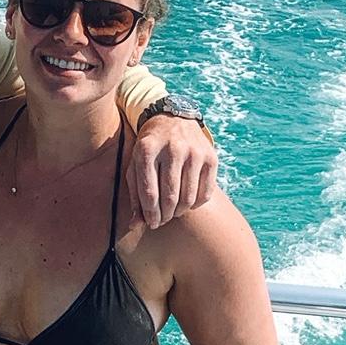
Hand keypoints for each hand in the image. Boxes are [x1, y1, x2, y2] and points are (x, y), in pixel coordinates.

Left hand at [127, 114, 216, 229]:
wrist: (173, 118)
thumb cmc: (150, 148)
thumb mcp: (136, 165)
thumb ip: (135, 195)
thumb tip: (135, 225)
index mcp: (147, 150)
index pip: (149, 193)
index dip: (150, 214)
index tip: (151, 223)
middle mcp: (172, 148)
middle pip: (170, 197)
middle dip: (165, 216)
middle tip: (162, 220)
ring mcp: (194, 152)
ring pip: (188, 198)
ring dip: (179, 212)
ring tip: (173, 212)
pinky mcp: (210, 157)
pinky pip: (206, 193)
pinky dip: (196, 204)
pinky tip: (187, 202)